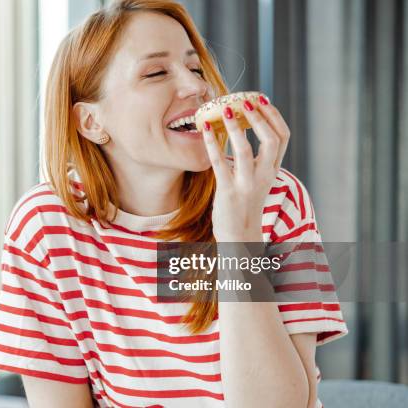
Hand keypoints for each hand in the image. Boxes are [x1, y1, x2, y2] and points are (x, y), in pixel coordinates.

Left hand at [202, 95, 290, 242]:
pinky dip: (213, 143)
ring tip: (225, 108)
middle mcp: (264, 176)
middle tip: (244, 101)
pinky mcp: (227, 192)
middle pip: (272, 140)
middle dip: (259, 117)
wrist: (240, 237)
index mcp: (273, 170)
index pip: (283, 137)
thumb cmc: (245, 205)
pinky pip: (220, 163)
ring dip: (236, 126)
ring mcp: (246, 184)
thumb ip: (256, 159)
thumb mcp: (258, 180)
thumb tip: (242, 129)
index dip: (273, 116)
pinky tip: (206, 129)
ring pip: (246, 150)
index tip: (261, 100)